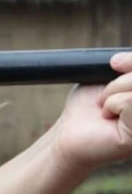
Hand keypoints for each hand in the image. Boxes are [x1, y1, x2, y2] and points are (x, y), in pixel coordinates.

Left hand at [52, 52, 131, 171]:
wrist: (67, 134)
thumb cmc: (87, 107)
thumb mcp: (107, 80)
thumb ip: (127, 70)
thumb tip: (128, 59)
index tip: (114, 63)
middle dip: (120, 80)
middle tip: (103, 95)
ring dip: (112, 93)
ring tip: (104, 107)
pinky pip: (130, 102)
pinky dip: (112, 104)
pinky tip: (107, 117)